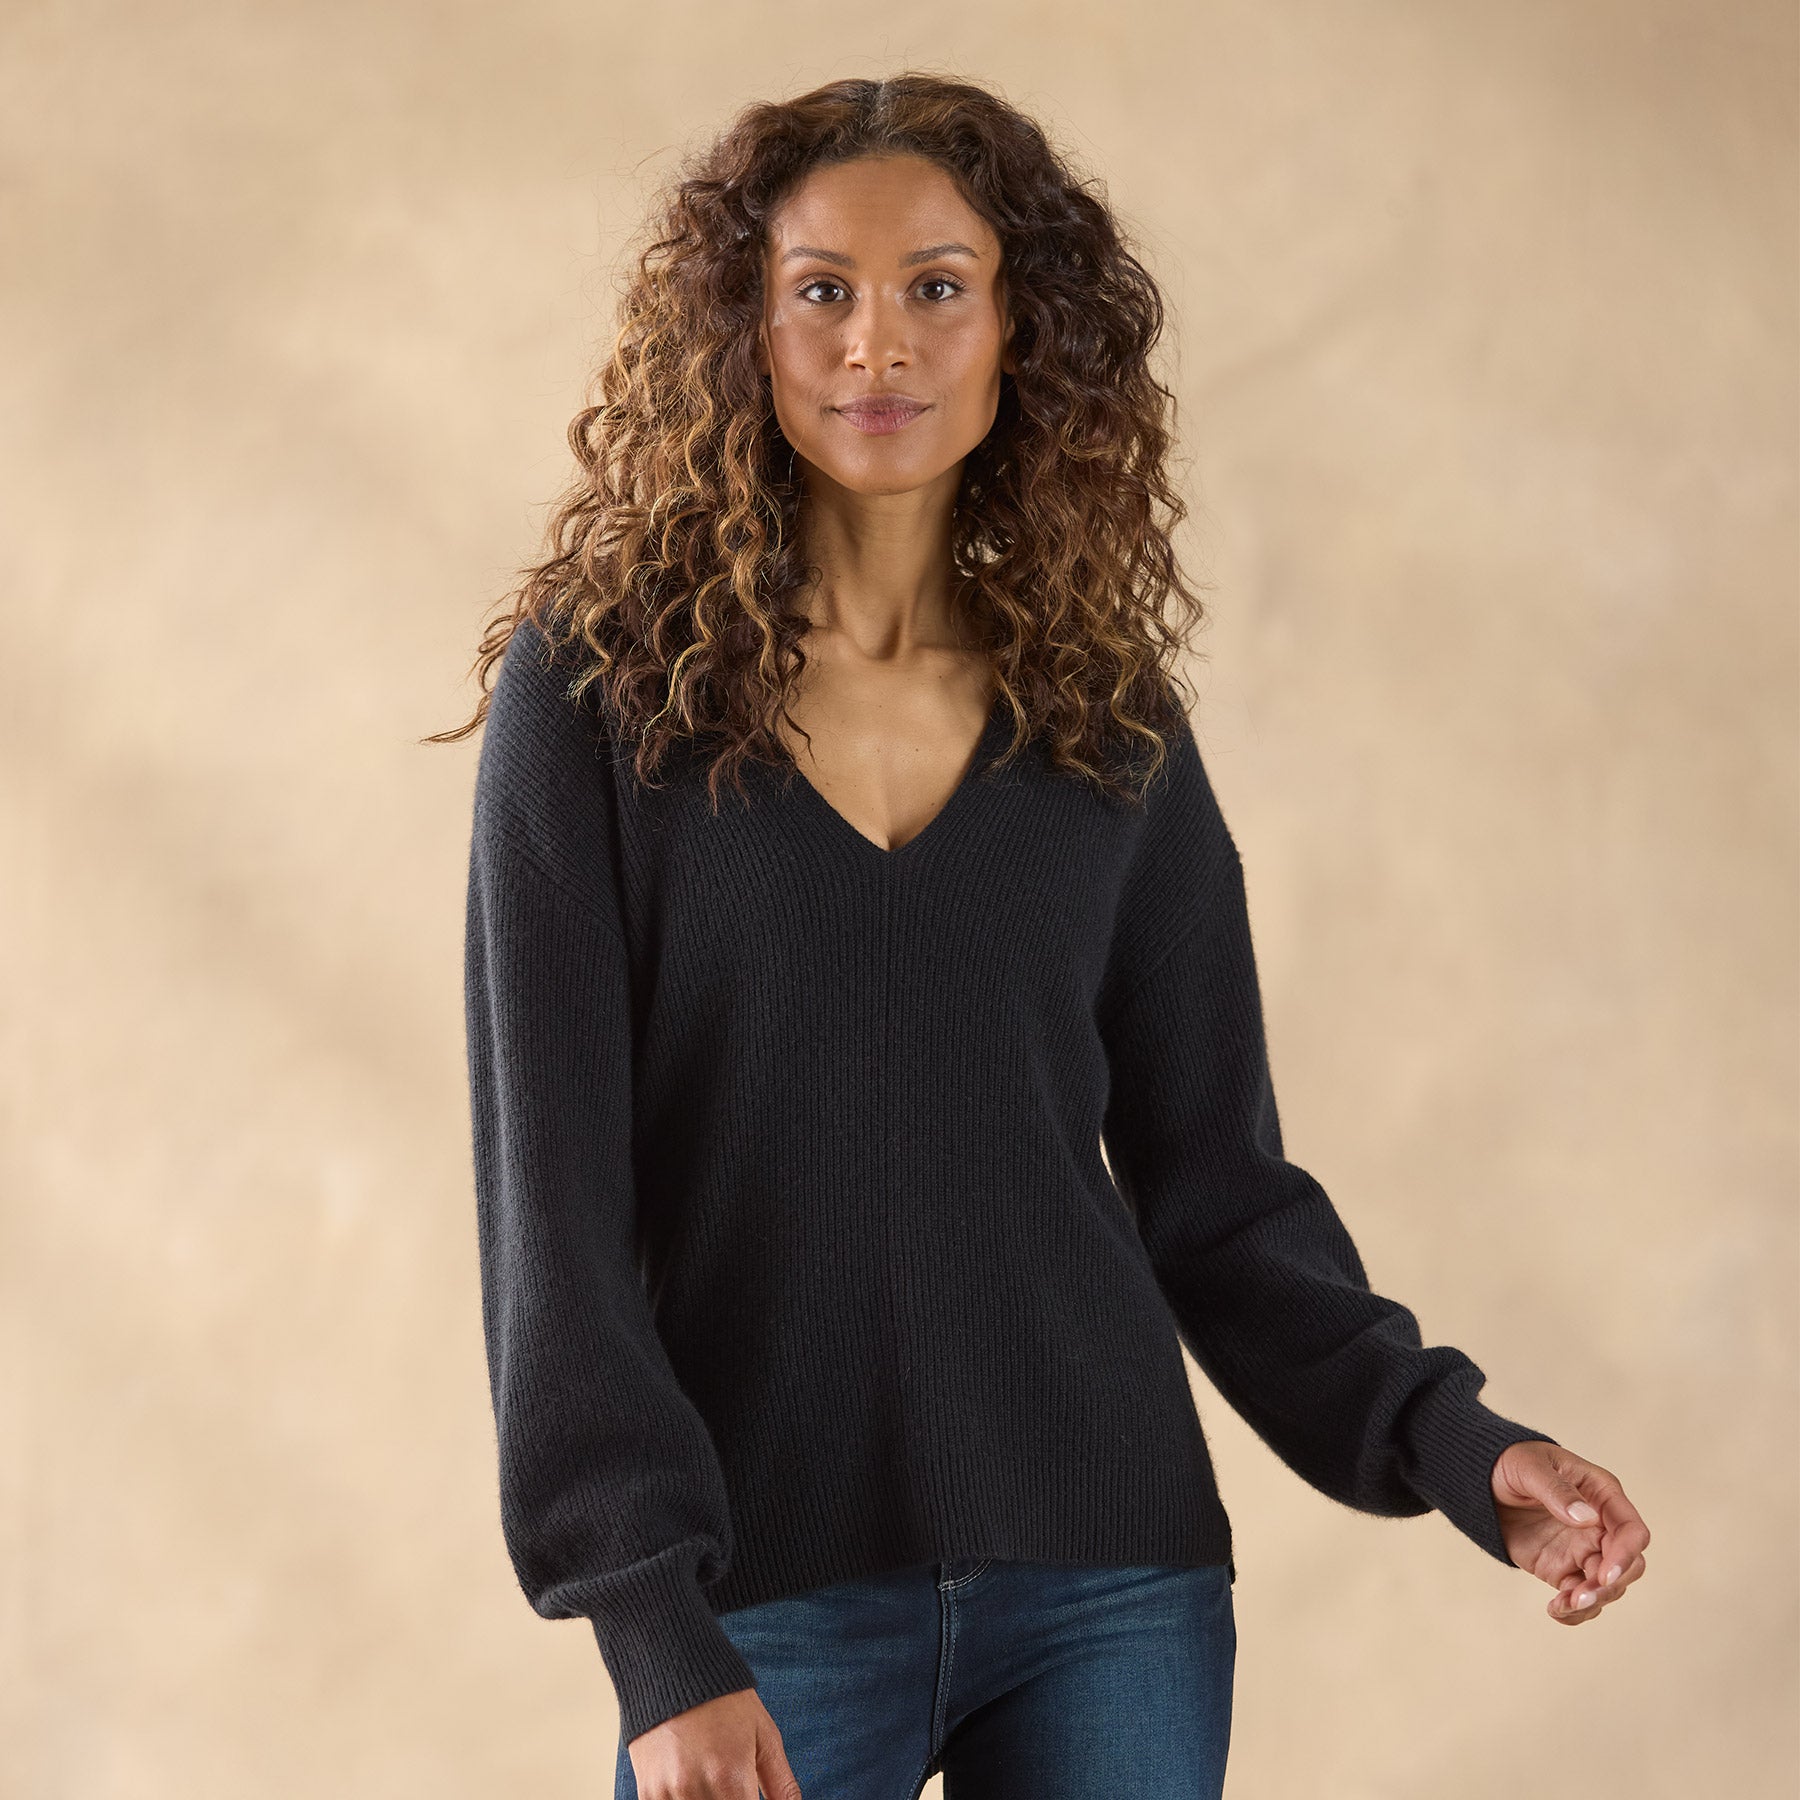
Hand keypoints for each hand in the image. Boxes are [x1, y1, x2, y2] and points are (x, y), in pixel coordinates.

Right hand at [628, 1686, 801, 1798]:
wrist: (673, 1667)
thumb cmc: (724, 1700)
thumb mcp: (764, 1735)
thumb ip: (781, 1785)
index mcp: (731, 1778)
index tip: (748, 1795)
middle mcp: (696, 1790)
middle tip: (730, 1782)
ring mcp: (666, 1793)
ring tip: (709, 1775)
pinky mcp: (647, 1793)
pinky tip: (688, 1779)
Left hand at [1491, 1438, 1649, 1624]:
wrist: (1481, 1478)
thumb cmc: (1510, 1460)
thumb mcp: (1529, 1466)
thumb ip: (1557, 1490)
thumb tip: (1586, 1517)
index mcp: (1601, 1494)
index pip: (1631, 1530)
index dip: (1625, 1555)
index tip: (1604, 1574)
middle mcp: (1600, 1526)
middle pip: (1628, 1566)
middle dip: (1610, 1586)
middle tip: (1580, 1597)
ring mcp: (1583, 1549)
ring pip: (1607, 1586)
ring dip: (1592, 1602)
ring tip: (1562, 1606)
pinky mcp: (1563, 1568)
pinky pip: (1580, 1596)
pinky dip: (1574, 1610)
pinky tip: (1555, 1610)